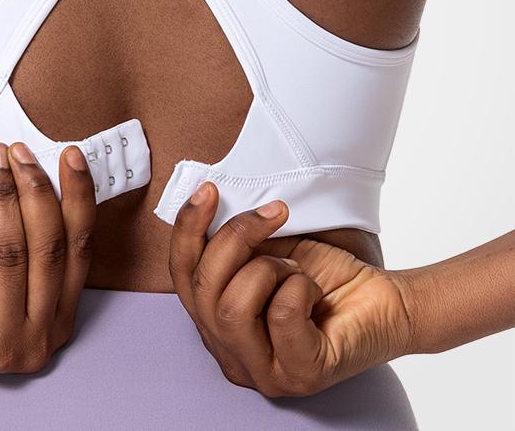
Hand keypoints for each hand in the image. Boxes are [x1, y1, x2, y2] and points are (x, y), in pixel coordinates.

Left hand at [0, 141, 95, 372]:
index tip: (71, 156)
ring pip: (11, 251)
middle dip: (35, 189)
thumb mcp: (11, 260)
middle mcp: (38, 340)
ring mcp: (2, 342)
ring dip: (4, 194)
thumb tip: (46, 168)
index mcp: (59, 321)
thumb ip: (36, 229)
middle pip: (48, 248)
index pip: (79, 250)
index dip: (79, 198)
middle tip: (20, 153)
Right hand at [169, 181, 413, 396]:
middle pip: (202, 290)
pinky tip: (315, 292)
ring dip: (270, 269)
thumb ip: (232, 243)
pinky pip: (281, 317)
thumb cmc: (324, 277)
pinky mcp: (301, 375)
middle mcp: (231, 354)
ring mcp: (264, 373)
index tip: (210, 191)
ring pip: (233, 309)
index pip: (181, 277)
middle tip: (274, 216)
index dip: (188, 229)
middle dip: (236, 238)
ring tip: (296, 269)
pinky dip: (300, 287)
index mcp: (215, 324)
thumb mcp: (267, 251)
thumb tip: (206, 199)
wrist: (384, 299)